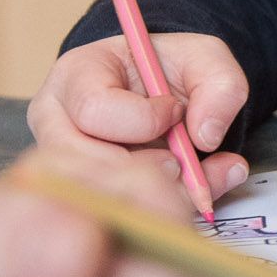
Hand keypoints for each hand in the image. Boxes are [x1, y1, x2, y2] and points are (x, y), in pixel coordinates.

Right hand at [27, 32, 249, 204]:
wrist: (166, 95)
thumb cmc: (171, 72)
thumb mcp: (205, 60)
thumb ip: (219, 86)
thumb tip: (206, 137)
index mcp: (75, 76)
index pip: (95, 109)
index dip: (144, 119)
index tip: (175, 112)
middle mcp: (57, 123)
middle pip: (87, 164)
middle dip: (145, 171)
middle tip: (182, 164)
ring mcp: (64, 164)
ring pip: (99, 197)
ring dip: (154, 196)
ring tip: (195, 181)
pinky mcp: (85, 194)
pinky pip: (116, 216)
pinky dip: (162, 213)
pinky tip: (195, 198)